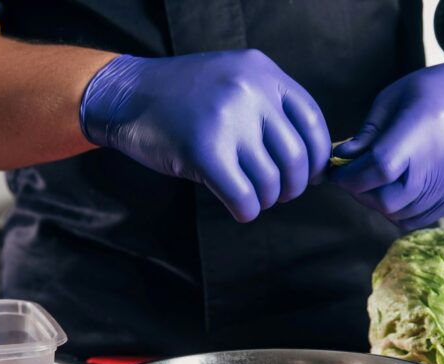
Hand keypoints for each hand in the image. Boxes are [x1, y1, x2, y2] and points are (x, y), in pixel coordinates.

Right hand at [80, 50, 330, 222]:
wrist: (125, 95)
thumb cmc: (183, 98)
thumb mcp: (233, 81)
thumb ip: (270, 107)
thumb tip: (315, 163)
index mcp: (262, 72)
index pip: (313, 122)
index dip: (319, 158)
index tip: (310, 176)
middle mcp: (250, 91)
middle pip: (297, 158)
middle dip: (293, 187)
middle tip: (278, 194)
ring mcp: (227, 120)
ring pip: (271, 182)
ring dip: (266, 200)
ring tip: (252, 197)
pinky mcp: (204, 151)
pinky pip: (244, 197)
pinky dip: (246, 211)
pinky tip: (238, 209)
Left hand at [328, 49, 443, 230]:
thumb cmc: (437, 91)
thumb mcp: (395, 97)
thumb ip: (367, 133)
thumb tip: (341, 159)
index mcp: (422, 130)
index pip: (378, 168)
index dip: (350, 176)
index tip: (337, 172)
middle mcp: (441, 162)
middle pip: (387, 200)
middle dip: (361, 193)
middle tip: (353, 178)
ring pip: (400, 214)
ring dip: (378, 203)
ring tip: (374, 182)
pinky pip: (418, 219)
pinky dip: (399, 211)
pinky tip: (395, 190)